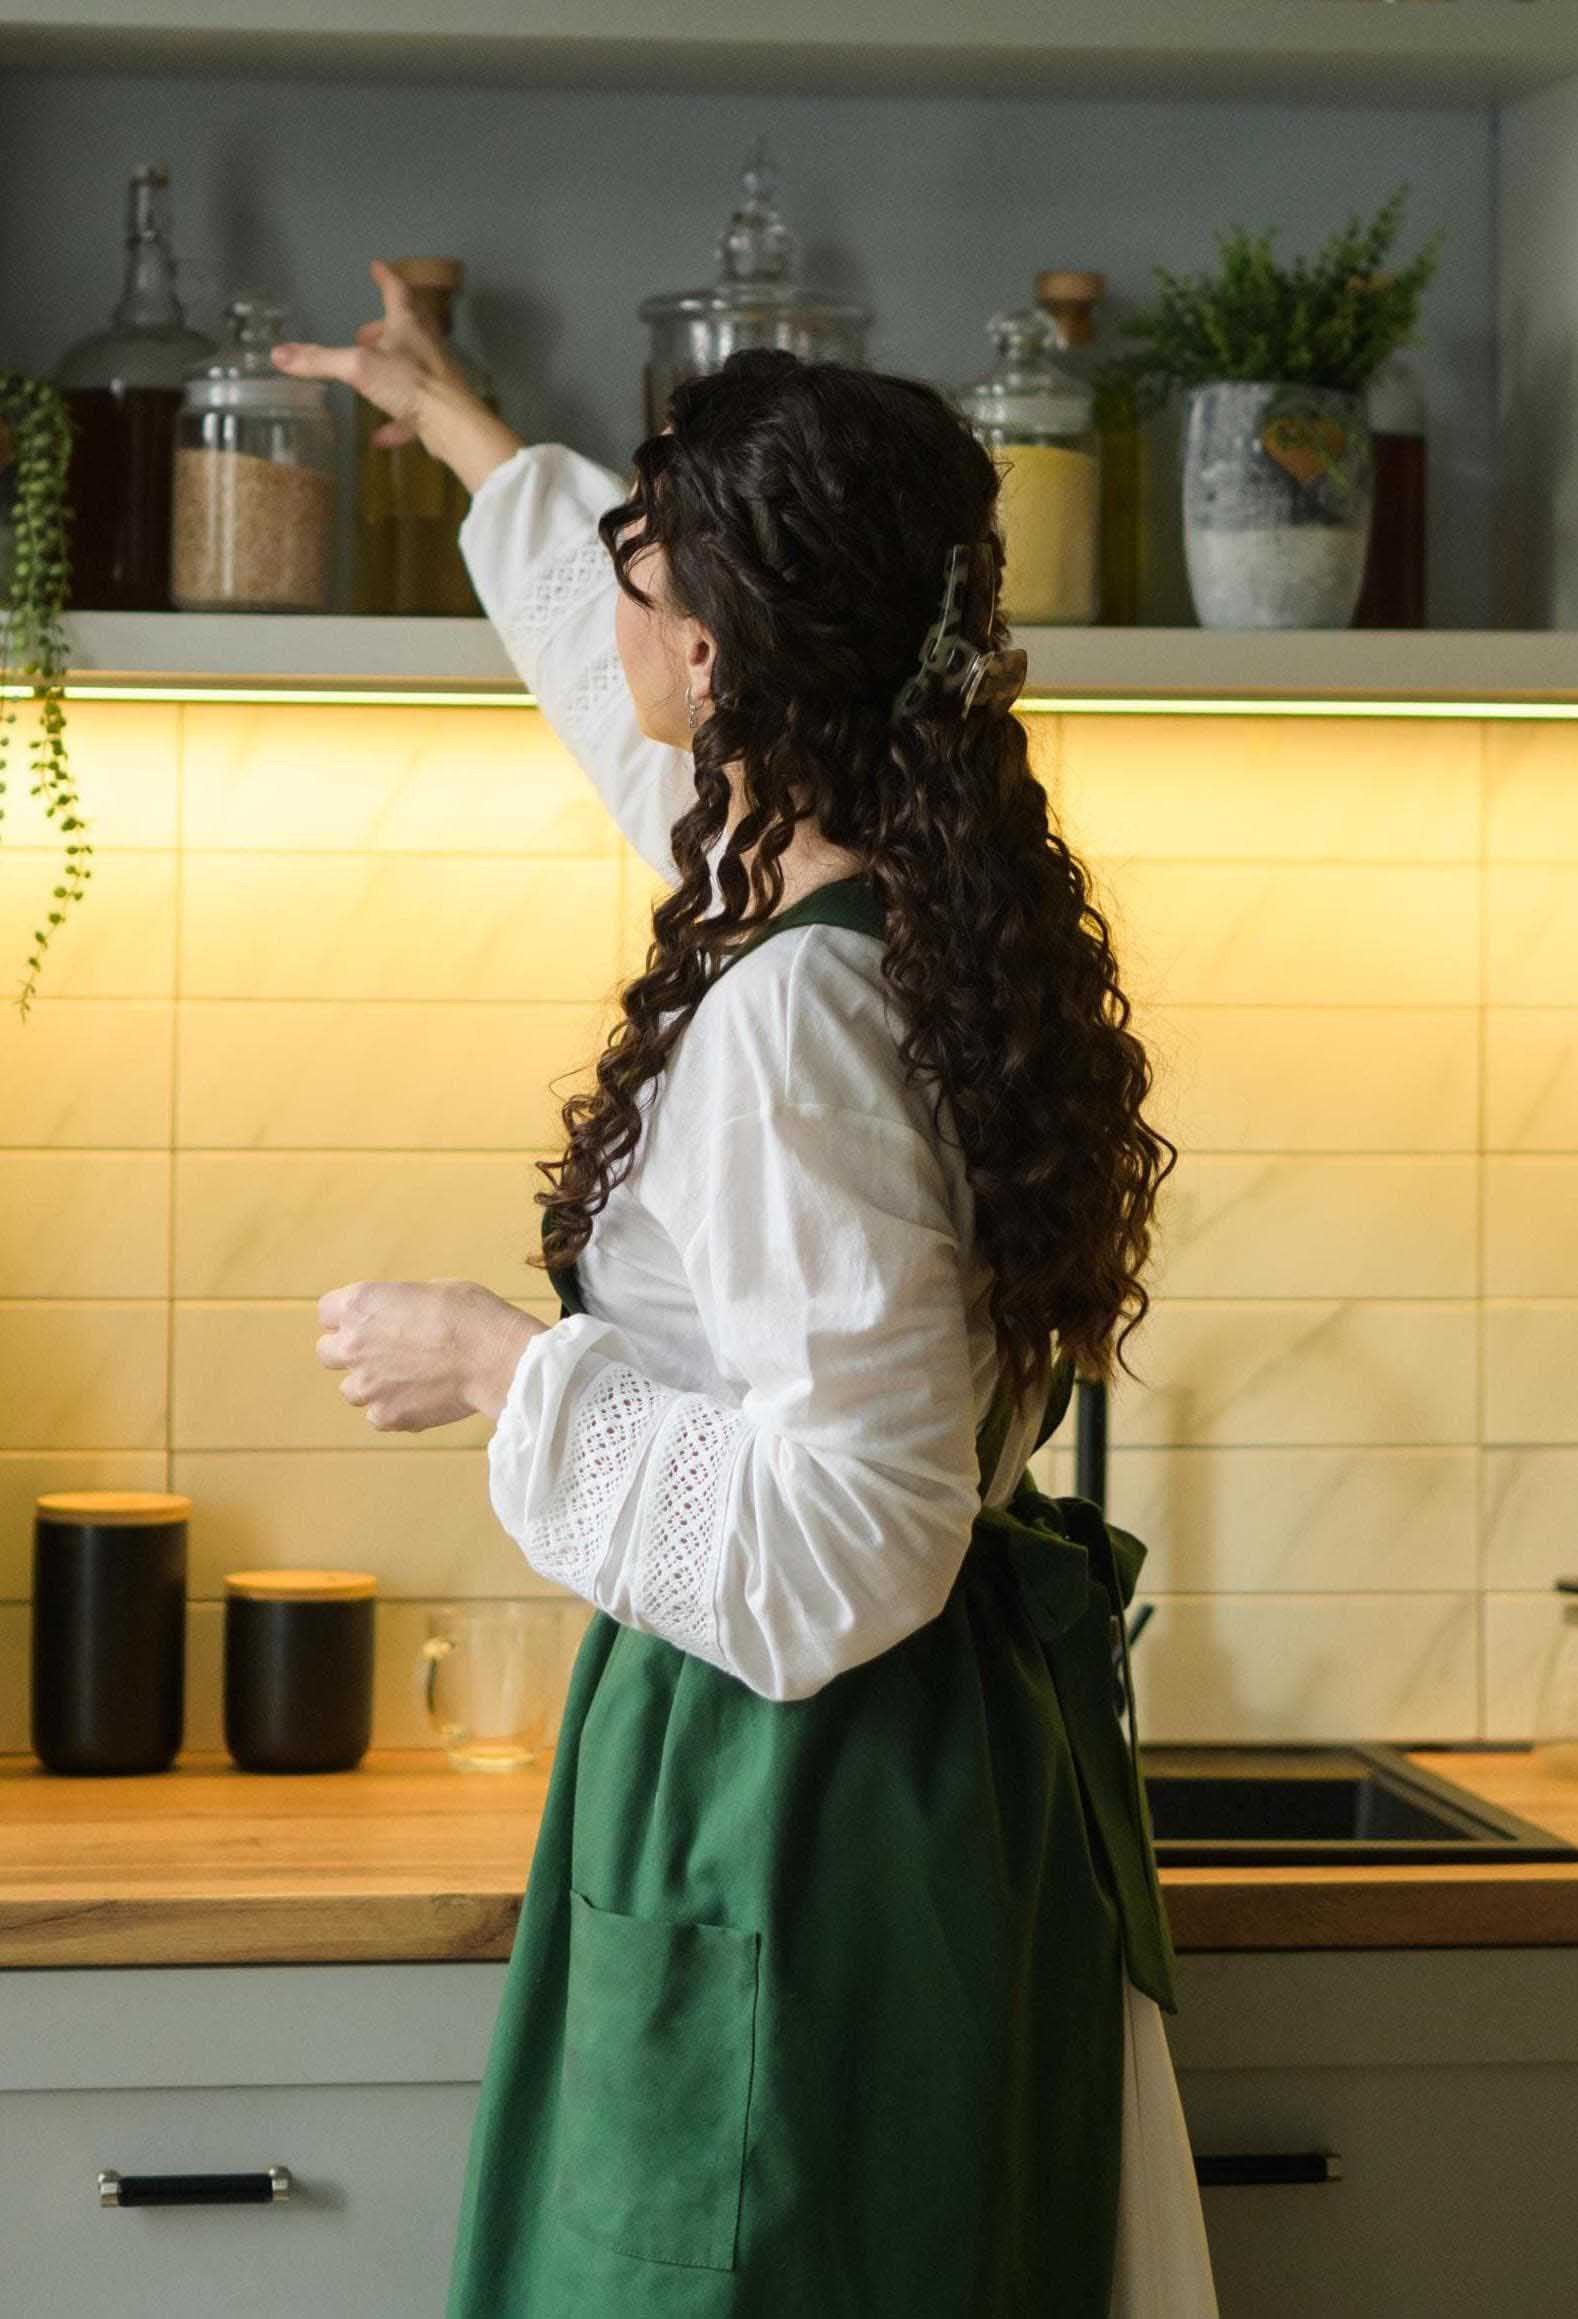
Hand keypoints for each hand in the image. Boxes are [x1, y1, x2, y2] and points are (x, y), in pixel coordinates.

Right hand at [270, 259, 522, 487]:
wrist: (453, 426)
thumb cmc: (409, 383)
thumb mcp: (358, 367)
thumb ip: (320, 361)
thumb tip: (279, 355)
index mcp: (408, 325)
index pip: (395, 291)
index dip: (385, 278)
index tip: (377, 266)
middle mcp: (425, 346)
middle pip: (405, 327)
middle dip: (383, 327)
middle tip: (364, 333)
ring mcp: (434, 378)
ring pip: (411, 366)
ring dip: (390, 366)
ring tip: (369, 373)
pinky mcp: (438, 409)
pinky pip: (412, 411)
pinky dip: (395, 420)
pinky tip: (378, 435)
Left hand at [316, 1277, 546, 1432]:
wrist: (494, 1357)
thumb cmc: (471, 1315)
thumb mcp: (429, 1289)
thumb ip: (398, 1307)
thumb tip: (397, 1319)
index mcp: (360, 1305)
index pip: (327, 1311)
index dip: (349, 1316)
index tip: (369, 1321)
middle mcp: (352, 1344)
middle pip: (327, 1352)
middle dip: (350, 1352)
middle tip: (383, 1352)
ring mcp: (366, 1385)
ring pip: (352, 1389)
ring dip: (373, 1384)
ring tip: (410, 1378)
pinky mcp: (385, 1416)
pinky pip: (378, 1415)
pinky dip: (396, 1408)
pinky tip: (424, 1397)